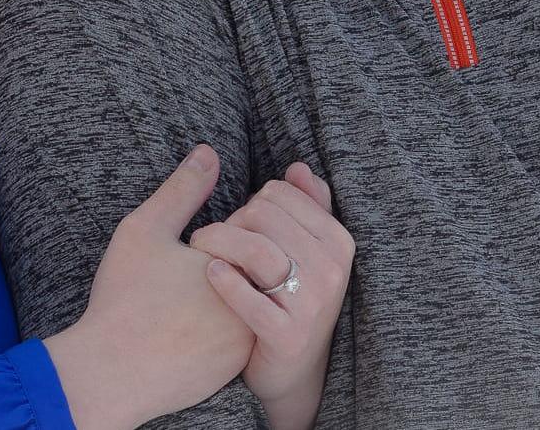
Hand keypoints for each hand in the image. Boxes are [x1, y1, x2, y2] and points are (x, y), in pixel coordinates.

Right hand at [45, 145, 254, 429]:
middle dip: (221, 266)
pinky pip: (233, 337)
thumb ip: (182, 189)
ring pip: (243, 302)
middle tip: (177, 283)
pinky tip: (180, 328)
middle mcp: (252, 304)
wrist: (109, 373)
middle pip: (249, 267)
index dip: (208, 238)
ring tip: (179, 302)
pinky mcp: (233, 370)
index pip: (247, 232)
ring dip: (219, 295)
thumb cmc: (125, 298)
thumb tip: (209, 153)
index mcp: (238, 267)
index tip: (184, 253)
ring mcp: (246, 342)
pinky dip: (213, 328)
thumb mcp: (145, 230)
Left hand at [189, 163, 351, 429]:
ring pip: (256, 250)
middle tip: (211, 240)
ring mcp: (313, 305)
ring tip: (201, 252)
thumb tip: (298, 167)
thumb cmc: (291, 298)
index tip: (240, 224)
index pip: (279, 194)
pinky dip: (224, 281)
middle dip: (230, 222)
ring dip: (218, 244)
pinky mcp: (288, 336)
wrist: (290, 370)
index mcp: (338, 241)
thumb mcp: (306, 251)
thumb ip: (306, 206)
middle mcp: (333, 271)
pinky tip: (211, 275)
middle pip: (263, 216)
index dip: (250, 203)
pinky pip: (249, 299)